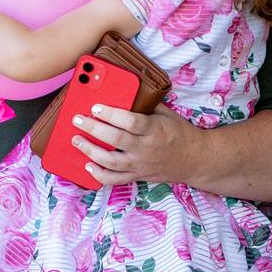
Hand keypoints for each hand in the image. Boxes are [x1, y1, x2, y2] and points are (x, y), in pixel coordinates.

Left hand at [70, 102, 200, 185]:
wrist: (195, 160)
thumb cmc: (179, 133)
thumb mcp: (167, 114)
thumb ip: (146, 105)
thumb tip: (124, 92)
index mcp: (154, 130)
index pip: (130, 122)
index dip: (111, 114)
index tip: (95, 107)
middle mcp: (146, 148)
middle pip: (115, 140)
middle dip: (93, 129)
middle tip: (77, 120)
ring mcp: (140, 165)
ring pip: (111, 161)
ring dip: (90, 151)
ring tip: (76, 140)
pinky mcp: (138, 176)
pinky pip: (115, 180)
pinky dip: (99, 175)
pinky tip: (88, 165)